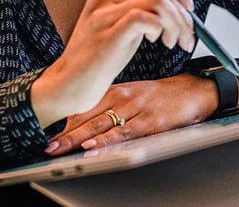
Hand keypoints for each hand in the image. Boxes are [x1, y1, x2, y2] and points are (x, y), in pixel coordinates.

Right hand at [31, 0, 196, 127]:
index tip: (186, 4)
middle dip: (183, 13)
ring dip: (176, 23)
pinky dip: (159, 29)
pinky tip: (156, 41)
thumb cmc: (100, 55)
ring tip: (171, 42)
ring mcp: (104, 12)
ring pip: (158, 0)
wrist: (71, 82)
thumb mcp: (126, 21)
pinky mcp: (108, 34)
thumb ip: (147, 1)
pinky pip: (145, 18)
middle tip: (185, 35)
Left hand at [44, 73, 218, 155]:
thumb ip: (110, 105)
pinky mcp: (149, 122)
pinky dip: (106, 140)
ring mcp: (135, 109)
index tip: (43, 129)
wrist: (195, 90)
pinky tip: (91, 146)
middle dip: (63, 132)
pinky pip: (123, 132)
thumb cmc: (163, 95)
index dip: (62, 119)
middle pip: (86, 116)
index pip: (83, 105)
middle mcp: (122, 97)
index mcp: (116, 90)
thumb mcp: (134, 94)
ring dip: (76, 138)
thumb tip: (84, 123)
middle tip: (45, 143)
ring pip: (100, 124)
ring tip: (58, 148)